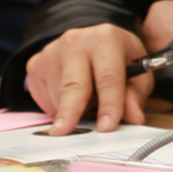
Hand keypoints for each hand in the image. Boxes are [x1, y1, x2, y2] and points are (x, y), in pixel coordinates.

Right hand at [24, 24, 151, 133]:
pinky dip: (57, 107)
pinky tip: (70, 96)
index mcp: (106, 39)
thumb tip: (134, 117)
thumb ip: (135, 95)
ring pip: (58, 96)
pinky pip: (42, 98)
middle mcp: (76, 41)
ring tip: (88, 100)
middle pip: (73, 84)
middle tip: (67, 132)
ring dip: (72, 111)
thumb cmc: (118, 59)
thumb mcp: (137, 71)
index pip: (108, 76)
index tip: (106, 127)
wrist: (93, 42)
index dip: (109, 104)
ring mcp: (51, 52)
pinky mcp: (35, 64)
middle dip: (72, 110)